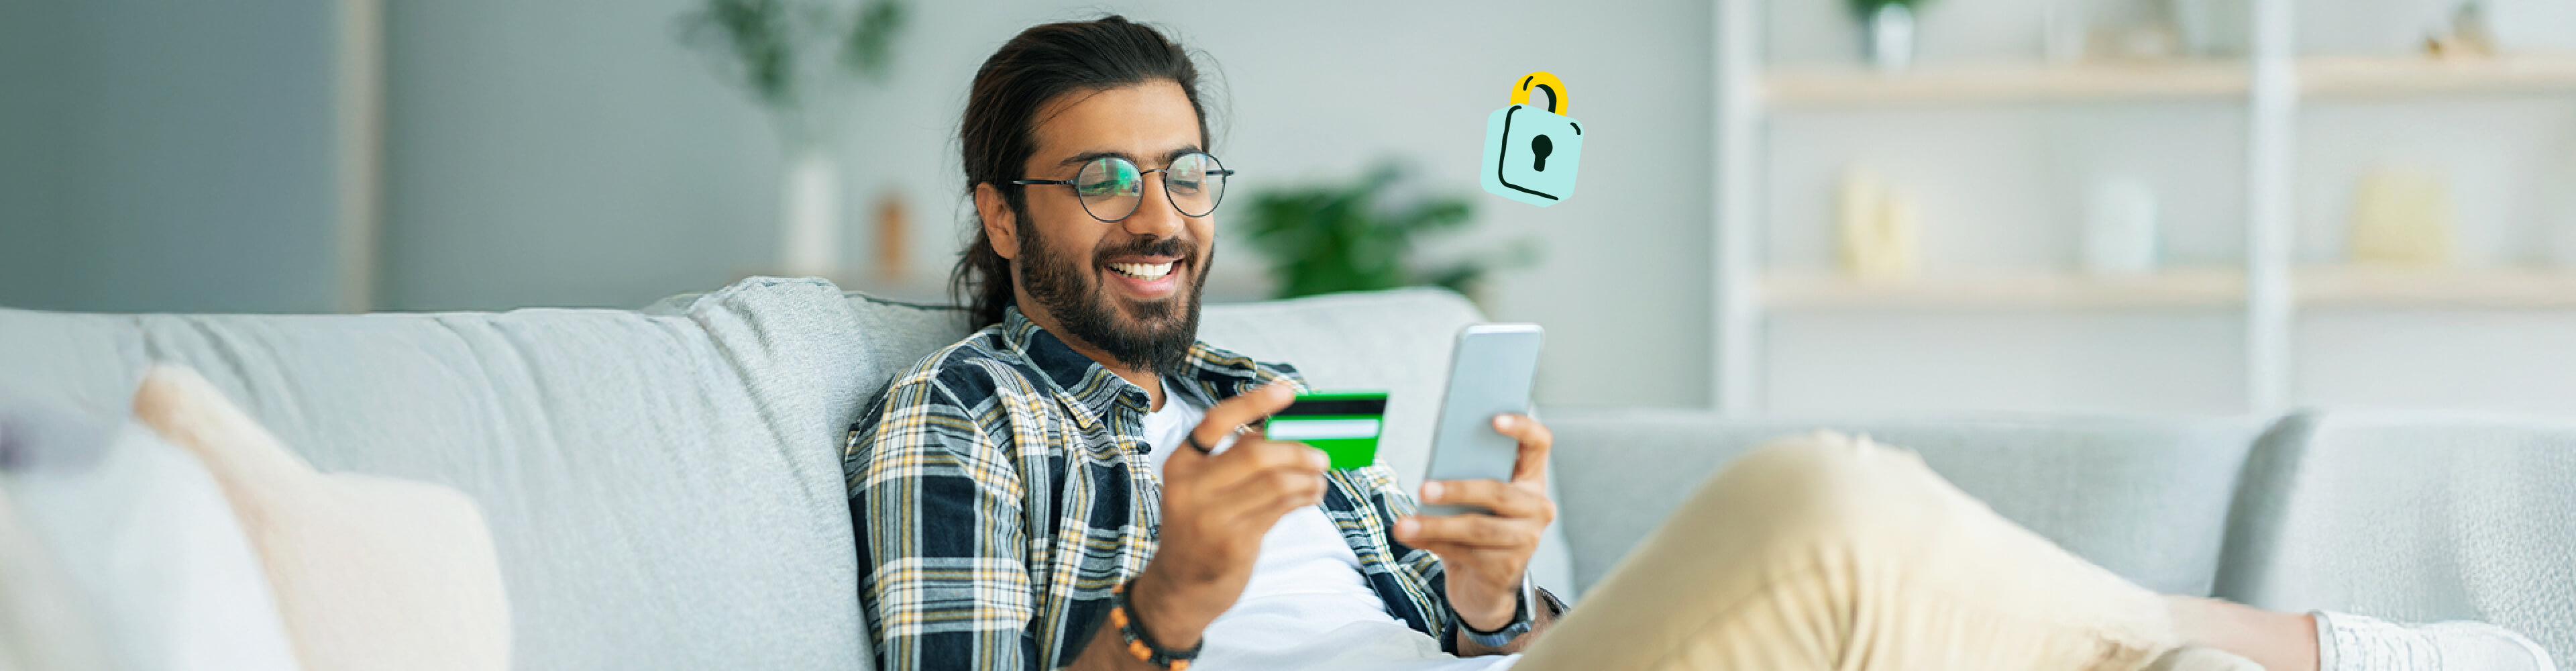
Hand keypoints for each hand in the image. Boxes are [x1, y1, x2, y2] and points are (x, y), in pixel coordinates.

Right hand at [1127, 382, 1328, 648]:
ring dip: (1308, 476)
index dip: (1255, 402)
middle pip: (1255, 453)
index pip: (1216, 421)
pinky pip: (1281, 508)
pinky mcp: (1233, 543)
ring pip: (1275, 482)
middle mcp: (1191, 488)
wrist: (1179, 586)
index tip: (1288, 392)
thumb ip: (1231, 460)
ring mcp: (1211, 517)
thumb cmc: (1199, 529)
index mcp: (1180, 464)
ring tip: (1319, 476)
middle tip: (1320, 454)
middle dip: (1296, 449)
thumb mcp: (1199, 489)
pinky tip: (1313, 493)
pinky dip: (1305, 495)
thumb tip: (1284, 430)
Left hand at [1393, 413, 1555, 631]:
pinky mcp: (1507, 568)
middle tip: (1423, 488)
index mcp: (1530, 479)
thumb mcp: (1473, 500)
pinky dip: (1434, 544)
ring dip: (1435, 525)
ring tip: (1403, 525)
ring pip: (1478, 528)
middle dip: (1457, 490)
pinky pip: (1466, 553)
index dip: (1522, 428)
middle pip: (1499, 493)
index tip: (1493, 419)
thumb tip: (1434, 470)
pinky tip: (1411, 537)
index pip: (1539, 444)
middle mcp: (1537, 508)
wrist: (1484, 586)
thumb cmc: (1476, 527)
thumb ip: (1465, 478)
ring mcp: (1526, 540)